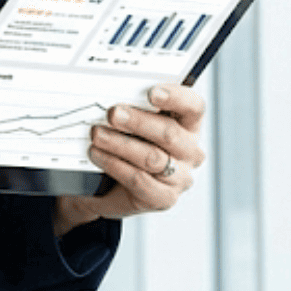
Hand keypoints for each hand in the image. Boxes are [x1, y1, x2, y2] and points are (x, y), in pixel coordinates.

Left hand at [53, 83, 206, 236]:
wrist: (106, 184)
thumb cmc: (124, 142)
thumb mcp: (129, 122)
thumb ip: (130, 106)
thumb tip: (112, 93)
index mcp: (187, 125)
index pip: (193, 107)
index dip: (176, 98)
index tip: (152, 92)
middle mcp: (189, 151)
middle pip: (170, 133)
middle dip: (138, 121)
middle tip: (112, 113)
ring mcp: (180, 177)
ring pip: (153, 158)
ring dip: (120, 144)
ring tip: (97, 134)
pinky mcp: (164, 198)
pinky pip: (139, 180)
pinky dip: (114, 165)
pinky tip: (97, 154)